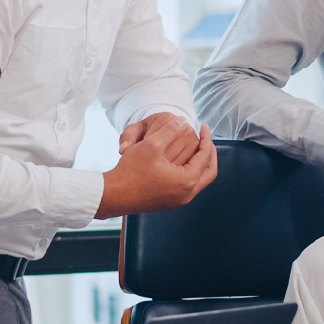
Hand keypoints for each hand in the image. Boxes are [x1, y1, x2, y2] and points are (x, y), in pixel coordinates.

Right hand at [96, 119, 217, 217]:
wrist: (113, 195)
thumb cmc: (131, 170)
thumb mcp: (151, 145)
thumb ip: (170, 130)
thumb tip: (183, 121)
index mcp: (186, 181)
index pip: (205, 156)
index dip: (207, 138)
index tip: (204, 126)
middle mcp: (186, 194)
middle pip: (209, 172)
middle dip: (210, 153)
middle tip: (206, 139)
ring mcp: (178, 201)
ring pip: (200, 181)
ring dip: (201, 164)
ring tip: (197, 149)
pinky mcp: (169, 203)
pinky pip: (189, 186)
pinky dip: (191, 172)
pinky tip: (183, 162)